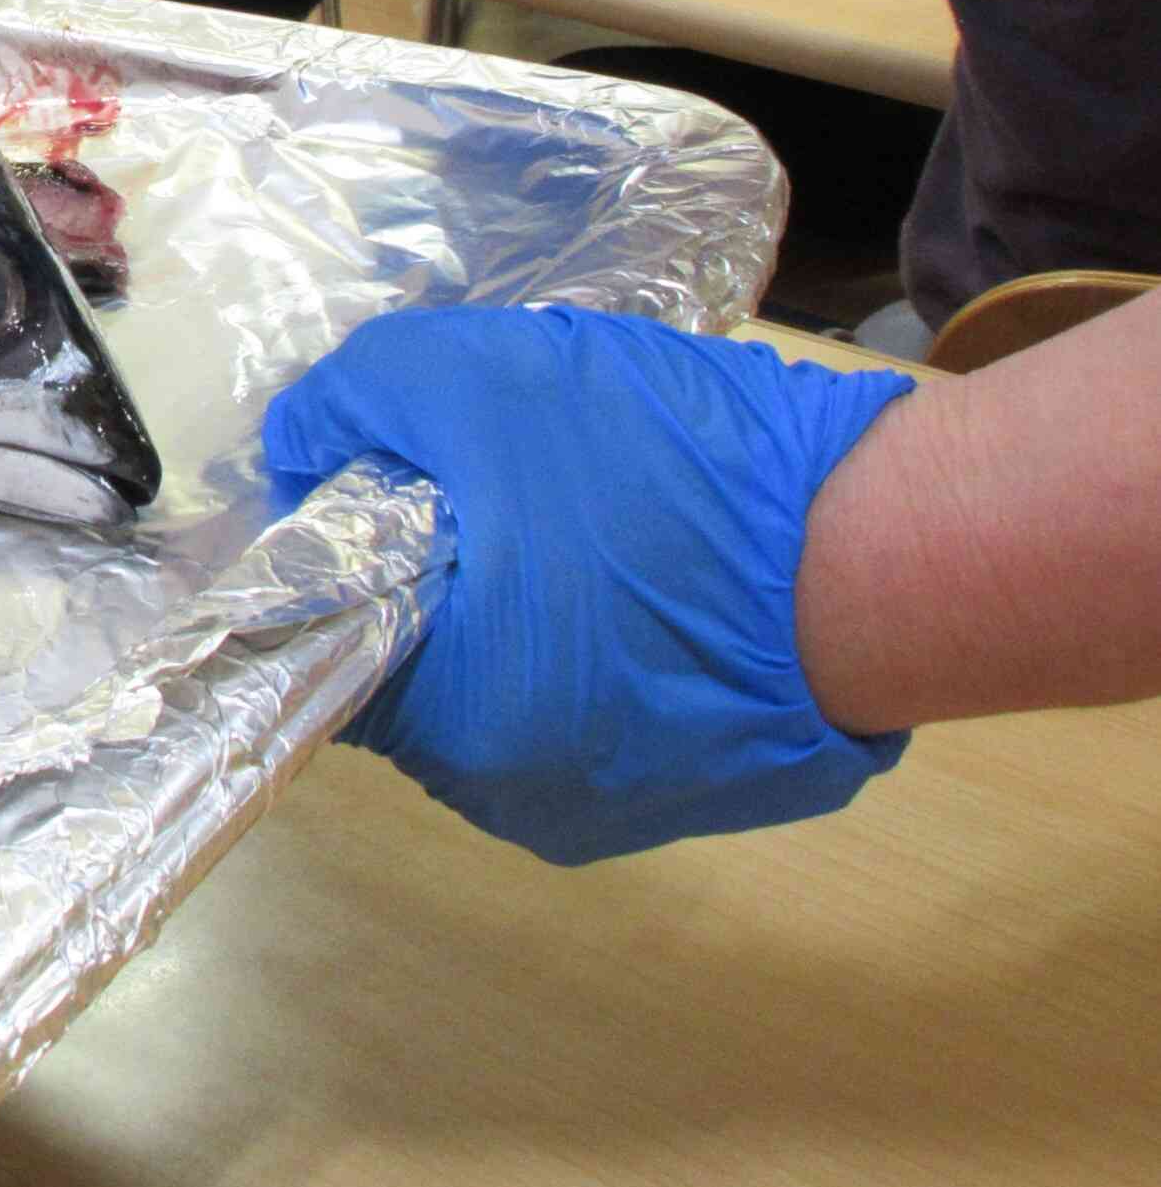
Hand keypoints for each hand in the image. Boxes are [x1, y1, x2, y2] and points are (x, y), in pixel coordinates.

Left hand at [265, 305, 913, 865]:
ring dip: (529, 598)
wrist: (887, 553)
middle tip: (494, 477)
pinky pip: (611, 698)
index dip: (342, 551)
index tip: (376, 484)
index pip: (334, 644)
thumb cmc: (664, 477)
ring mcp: (619, 803)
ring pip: (521, 681)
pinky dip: (609, 632)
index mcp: (450, 728)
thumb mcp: (478, 383)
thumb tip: (300, 442)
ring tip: (585, 507)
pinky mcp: (703, 784)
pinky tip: (650, 557)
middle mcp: (518, 798)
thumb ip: (360, 400)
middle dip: (444, 569)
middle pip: (426, 662)